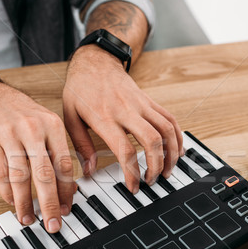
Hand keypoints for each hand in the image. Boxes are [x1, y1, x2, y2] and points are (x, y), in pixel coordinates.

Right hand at [0, 81, 74, 232]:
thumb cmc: (24, 115)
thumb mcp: (48, 125)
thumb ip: (58, 153)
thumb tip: (69, 189)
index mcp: (53, 125)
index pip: (63, 164)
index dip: (66, 190)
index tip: (66, 209)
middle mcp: (33, 129)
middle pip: (44, 173)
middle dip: (49, 202)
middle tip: (52, 222)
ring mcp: (10, 135)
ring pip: (20, 176)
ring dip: (24, 201)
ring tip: (27, 217)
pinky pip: (0, 173)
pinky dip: (6, 191)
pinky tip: (12, 201)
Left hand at [63, 45, 182, 192]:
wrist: (95, 61)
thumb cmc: (80, 90)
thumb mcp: (70, 117)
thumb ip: (81, 146)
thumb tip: (90, 171)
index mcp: (105, 118)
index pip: (125, 150)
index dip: (132, 173)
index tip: (133, 187)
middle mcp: (126, 110)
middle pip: (152, 140)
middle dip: (157, 165)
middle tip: (152, 181)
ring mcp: (141, 104)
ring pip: (167, 129)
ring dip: (172, 153)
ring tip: (167, 171)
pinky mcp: (149, 101)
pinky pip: (170, 119)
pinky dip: (177, 137)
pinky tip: (177, 151)